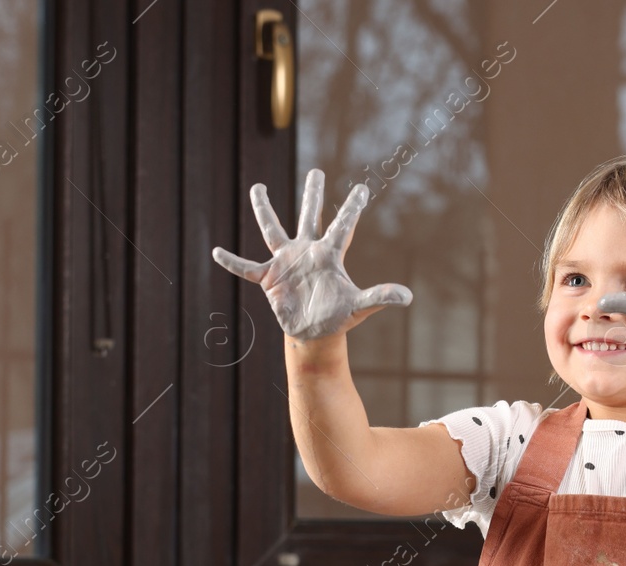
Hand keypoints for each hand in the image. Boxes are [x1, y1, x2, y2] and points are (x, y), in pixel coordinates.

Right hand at [212, 169, 411, 340]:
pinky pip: (246, 267)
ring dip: (264, 210)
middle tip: (316, 171)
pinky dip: (232, 262)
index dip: (352, 208)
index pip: (343, 226)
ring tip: (258, 187)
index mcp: (330, 255)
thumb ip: (380, 296)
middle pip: (309, 217)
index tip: (363, 188)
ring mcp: (286, 261)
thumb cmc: (339, 318)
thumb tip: (408, 296)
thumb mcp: (359, 307)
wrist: (315, 334)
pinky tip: (216, 252)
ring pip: (273, 230)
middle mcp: (307, 251)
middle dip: (312, 194)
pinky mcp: (269, 277)